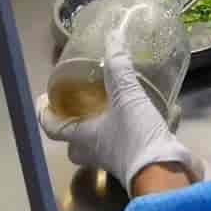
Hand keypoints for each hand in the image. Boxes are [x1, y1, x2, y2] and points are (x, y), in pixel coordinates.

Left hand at [38, 31, 203, 195]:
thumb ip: (118, 67)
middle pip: (75, 141)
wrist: (167, 173)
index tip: (43, 98)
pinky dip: (141, 125)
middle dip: (74, 125)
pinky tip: (158, 110)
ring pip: (103, 142)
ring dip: (105, 125)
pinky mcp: (140, 159)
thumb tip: (113, 37)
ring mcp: (117, 158)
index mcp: (82, 137)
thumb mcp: (126, 97)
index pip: (52, 127)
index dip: (44, 113)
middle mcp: (95, 151)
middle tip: (79, 104)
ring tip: (115, 103)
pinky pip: (133, 140)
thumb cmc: (136, 137)